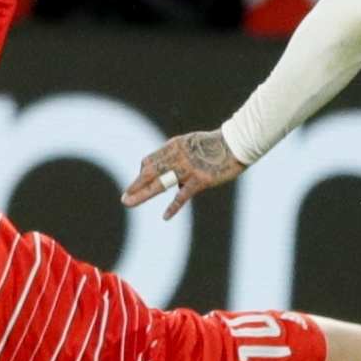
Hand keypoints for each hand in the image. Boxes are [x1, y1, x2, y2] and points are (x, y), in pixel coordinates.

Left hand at [123, 130, 245, 220]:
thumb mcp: (191, 143)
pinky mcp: (201, 179)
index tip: (139, 184)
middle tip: (124, 198)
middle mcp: (177, 156)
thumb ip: (178, 156)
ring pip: (160, 183)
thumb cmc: (215, 145)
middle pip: (149, 172)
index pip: (150, 160)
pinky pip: (183, 195)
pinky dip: (174, 207)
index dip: (142, 173)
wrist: (236, 143)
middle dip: (135, 185)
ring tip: (129, 202)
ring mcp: (188, 168)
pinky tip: (165, 217)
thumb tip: (172, 179)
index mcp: (173, 145)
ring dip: (142, 194)